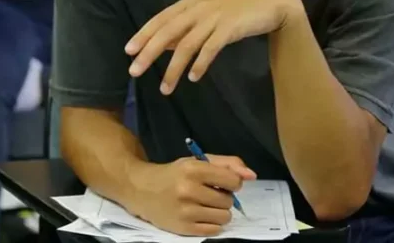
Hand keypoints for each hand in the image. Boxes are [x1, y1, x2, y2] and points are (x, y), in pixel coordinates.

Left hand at [126, 0, 301, 93]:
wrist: (272, 1)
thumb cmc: (239, 6)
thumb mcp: (208, 11)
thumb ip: (187, 25)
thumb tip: (164, 44)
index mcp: (191, 2)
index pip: (161, 19)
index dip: (144, 34)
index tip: (129, 50)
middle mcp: (199, 8)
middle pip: (167, 32)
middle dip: (149, 52)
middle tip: (134, 71)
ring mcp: (214, 18)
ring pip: (186, 45)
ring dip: (173, 69)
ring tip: (165, 88)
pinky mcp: (230, 28)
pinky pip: (210, 48)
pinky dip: (200, 64)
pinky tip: (193, 78)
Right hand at [130, 155, 256, 235]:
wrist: (142, 189)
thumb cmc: (174, 174)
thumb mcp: (198, 162)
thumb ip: (227, 165)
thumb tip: (252, 175)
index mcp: (193, 170)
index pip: (233, 181)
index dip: (232, 182)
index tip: (222, 182)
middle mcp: (189, 190)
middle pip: (229, 201)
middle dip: (223, 197)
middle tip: (208, 193)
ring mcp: (185, 211)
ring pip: (224, 217)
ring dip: (219, 212)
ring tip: (204, 205)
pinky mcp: (183, 228)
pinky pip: (214, 231)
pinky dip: (212, 224)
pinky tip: (199, 215)